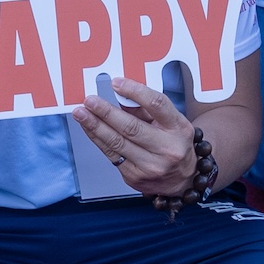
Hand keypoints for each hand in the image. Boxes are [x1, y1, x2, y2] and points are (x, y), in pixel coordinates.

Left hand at [73, 76, 201, 199]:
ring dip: (95, 126)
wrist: (182, 180)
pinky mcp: (134, 177)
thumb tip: (120, 93)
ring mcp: (150, 166)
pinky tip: (88, 128)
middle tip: (90, 100)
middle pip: (131, 127)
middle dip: (106, 112)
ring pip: (117, 143)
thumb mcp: (171, 122)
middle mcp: (166, 149)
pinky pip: (111, 154)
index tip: (116, 83)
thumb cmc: (174, 144)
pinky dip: (97, 139)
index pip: (157, 105)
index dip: (135, 92)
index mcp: (178, 128)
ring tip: (80, 113)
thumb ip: (146, 109)